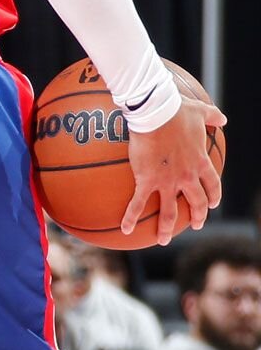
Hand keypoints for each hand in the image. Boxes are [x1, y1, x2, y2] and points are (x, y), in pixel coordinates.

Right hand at [122, 96, 225, 244]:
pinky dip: (132, 217)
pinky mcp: (147, 180)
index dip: (213, 196)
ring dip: (166, 227)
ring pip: (169, 211)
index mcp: (200, 162)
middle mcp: (187, 177)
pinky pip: (139, 203)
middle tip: (194, 226)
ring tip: (163, 240)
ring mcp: (167, 181)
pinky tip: (127, 229)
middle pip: (196, 203)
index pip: (212, 185)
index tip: (212, 205)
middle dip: (197, 217)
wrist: (155, 113)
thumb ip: (212, 116)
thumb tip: (222, 117)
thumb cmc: (176, 110)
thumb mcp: (199, 112)